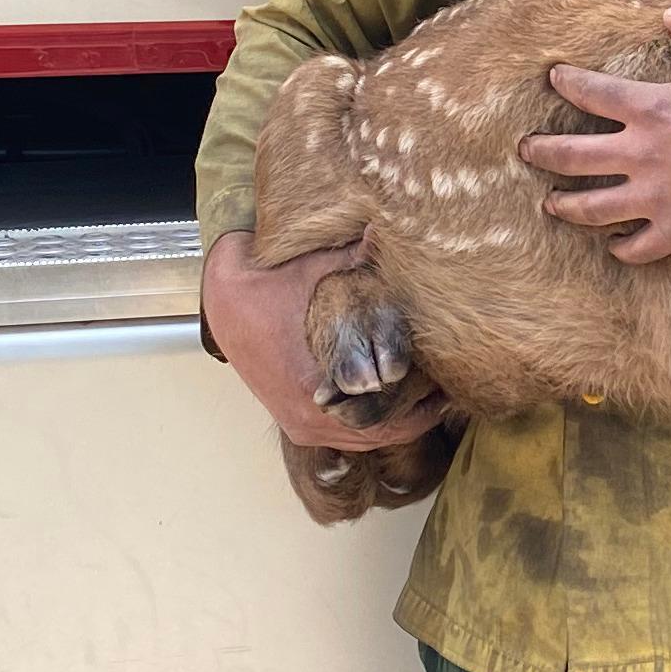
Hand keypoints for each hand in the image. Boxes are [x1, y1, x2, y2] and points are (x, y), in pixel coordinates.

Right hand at [202, 231, 457, 451]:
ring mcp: (305, 426)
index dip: (424, 398)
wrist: (223, 300)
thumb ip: (361, 255)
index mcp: (321, 388)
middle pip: (384, 433)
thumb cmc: (271, 284)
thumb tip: (392, 231)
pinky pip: (347, 437)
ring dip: (397, 423)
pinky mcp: (298, 425)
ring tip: (430, 399)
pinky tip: (395, 405)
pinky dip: (372, 424)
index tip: (447, 381)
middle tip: (447, 392)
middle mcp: (313, 418)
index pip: (390, 411)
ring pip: (367, 439)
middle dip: (416, 413)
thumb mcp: (319, 268)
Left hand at [525, 0, 670, 261]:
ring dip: (566, 205)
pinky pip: (636, 247)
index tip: (555, 79)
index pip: (591, 92)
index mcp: (653, 109)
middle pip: (571, 156)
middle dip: (541, 151)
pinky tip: (615, 245)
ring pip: (592, 208)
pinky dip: (621, 248)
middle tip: (526, 150)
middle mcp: (643, 155)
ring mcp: (657, 198)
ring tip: (551, 203)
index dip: (567, 83)